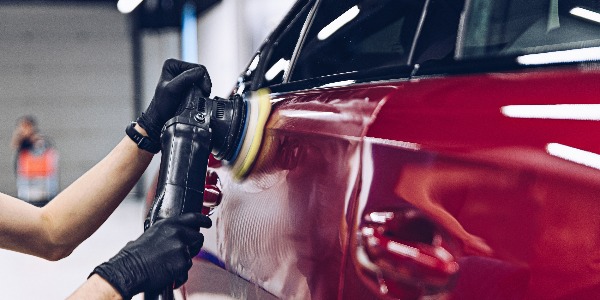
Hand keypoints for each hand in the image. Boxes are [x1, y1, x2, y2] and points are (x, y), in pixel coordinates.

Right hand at [91, 213, 211, 298]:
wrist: (129, 270)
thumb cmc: (135, 254)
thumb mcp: (151, 234)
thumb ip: (167, 232)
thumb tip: (175, 236)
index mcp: (169, 224)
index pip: (193, 217)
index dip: (204, 220)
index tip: (207, 223)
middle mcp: (177, 233)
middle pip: (197, 237)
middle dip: (193, 245)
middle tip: (183, 252)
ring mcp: (181, 248)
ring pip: (192, 255)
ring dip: (183, 261)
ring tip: (168, 264)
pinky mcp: (182, 263)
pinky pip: (186, 270)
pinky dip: (179, 275)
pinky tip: (168, 274)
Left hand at [137, 59, 211, 142]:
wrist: (161, 117)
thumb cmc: (162, 105)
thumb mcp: (172, 89)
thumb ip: (185, 78)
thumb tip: (200, 72)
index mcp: (172, 65)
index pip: (195, 67)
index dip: (203, 78)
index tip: (205, 89)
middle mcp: (178, 68)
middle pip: (200, 72)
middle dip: (204, 83)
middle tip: (205, 93)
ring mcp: (183, 77)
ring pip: (201, 79)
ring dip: (204, 87)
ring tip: (203, 96)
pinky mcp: (188, 85)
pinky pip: (200, 85)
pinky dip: (202, 90)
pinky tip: (201, 96)